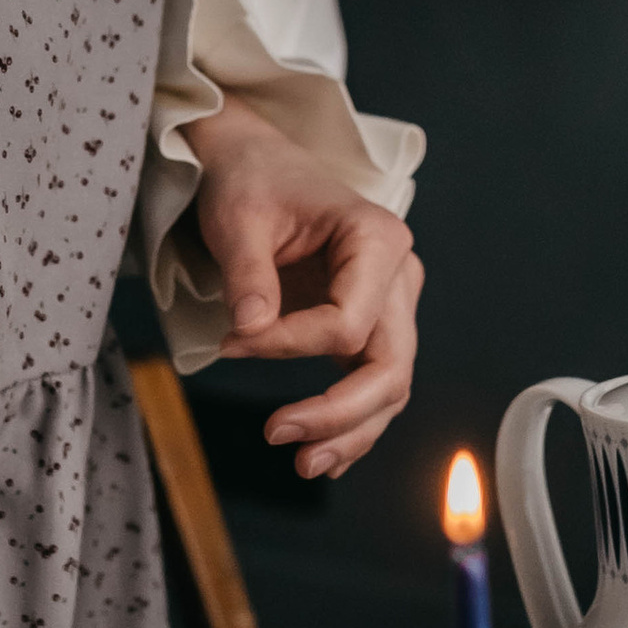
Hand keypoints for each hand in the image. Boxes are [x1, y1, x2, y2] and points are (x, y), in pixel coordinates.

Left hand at [184, 98, 420, 478]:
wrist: (252, 163)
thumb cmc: (250, 180)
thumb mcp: (239, 219)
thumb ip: (248, 276)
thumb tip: (247, 333)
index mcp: (377, 239)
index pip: (348, 323)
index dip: (289, 346)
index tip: (231, 341)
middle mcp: (396, 274)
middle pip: (390, 366)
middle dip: (340, 412)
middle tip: (281, 436)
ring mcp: (387, 302)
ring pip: (389, 385)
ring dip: (351, 431)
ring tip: (304, 464)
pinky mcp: (366, 323)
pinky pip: (370, 382)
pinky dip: (351, 422)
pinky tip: (325, 455)